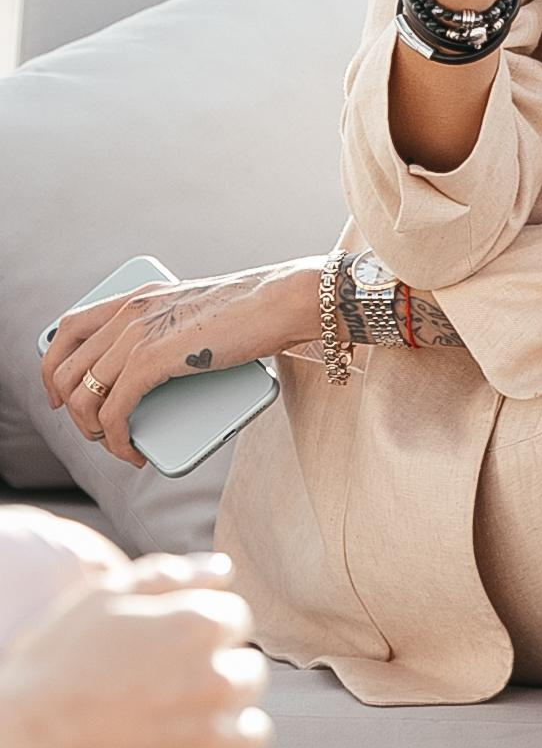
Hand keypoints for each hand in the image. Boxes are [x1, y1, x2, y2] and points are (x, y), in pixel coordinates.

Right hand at [4, 553, 271, 747]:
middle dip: (225, 674)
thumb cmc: (59, 659)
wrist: (24, 738)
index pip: (238, 618)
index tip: (182, 641)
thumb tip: (223, 569)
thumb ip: (172, 575)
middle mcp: (217, 679)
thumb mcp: (107, 595)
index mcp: (201, 626)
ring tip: (201, 729)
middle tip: (186, 686)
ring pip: (254, 732)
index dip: (209, 626)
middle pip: (250, 673)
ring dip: (234, 728)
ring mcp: (208, 738)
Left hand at [41, 261, 321, 467]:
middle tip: (92, 431)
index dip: (54, 365)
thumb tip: (156, 371)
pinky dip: (116, 439)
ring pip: (85, 395)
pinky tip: (130, 452)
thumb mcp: (196, 314)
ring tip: (115, 444)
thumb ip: (170, 330)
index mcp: (137, 295)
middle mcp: (129, 311)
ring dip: (92, 430)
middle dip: (72, 408)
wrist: (281, 302)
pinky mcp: (152, 360)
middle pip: (68, 367)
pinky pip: (113, 412)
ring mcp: (137, 334)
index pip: (70, 327)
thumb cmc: (253, 312)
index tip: (60, 392)